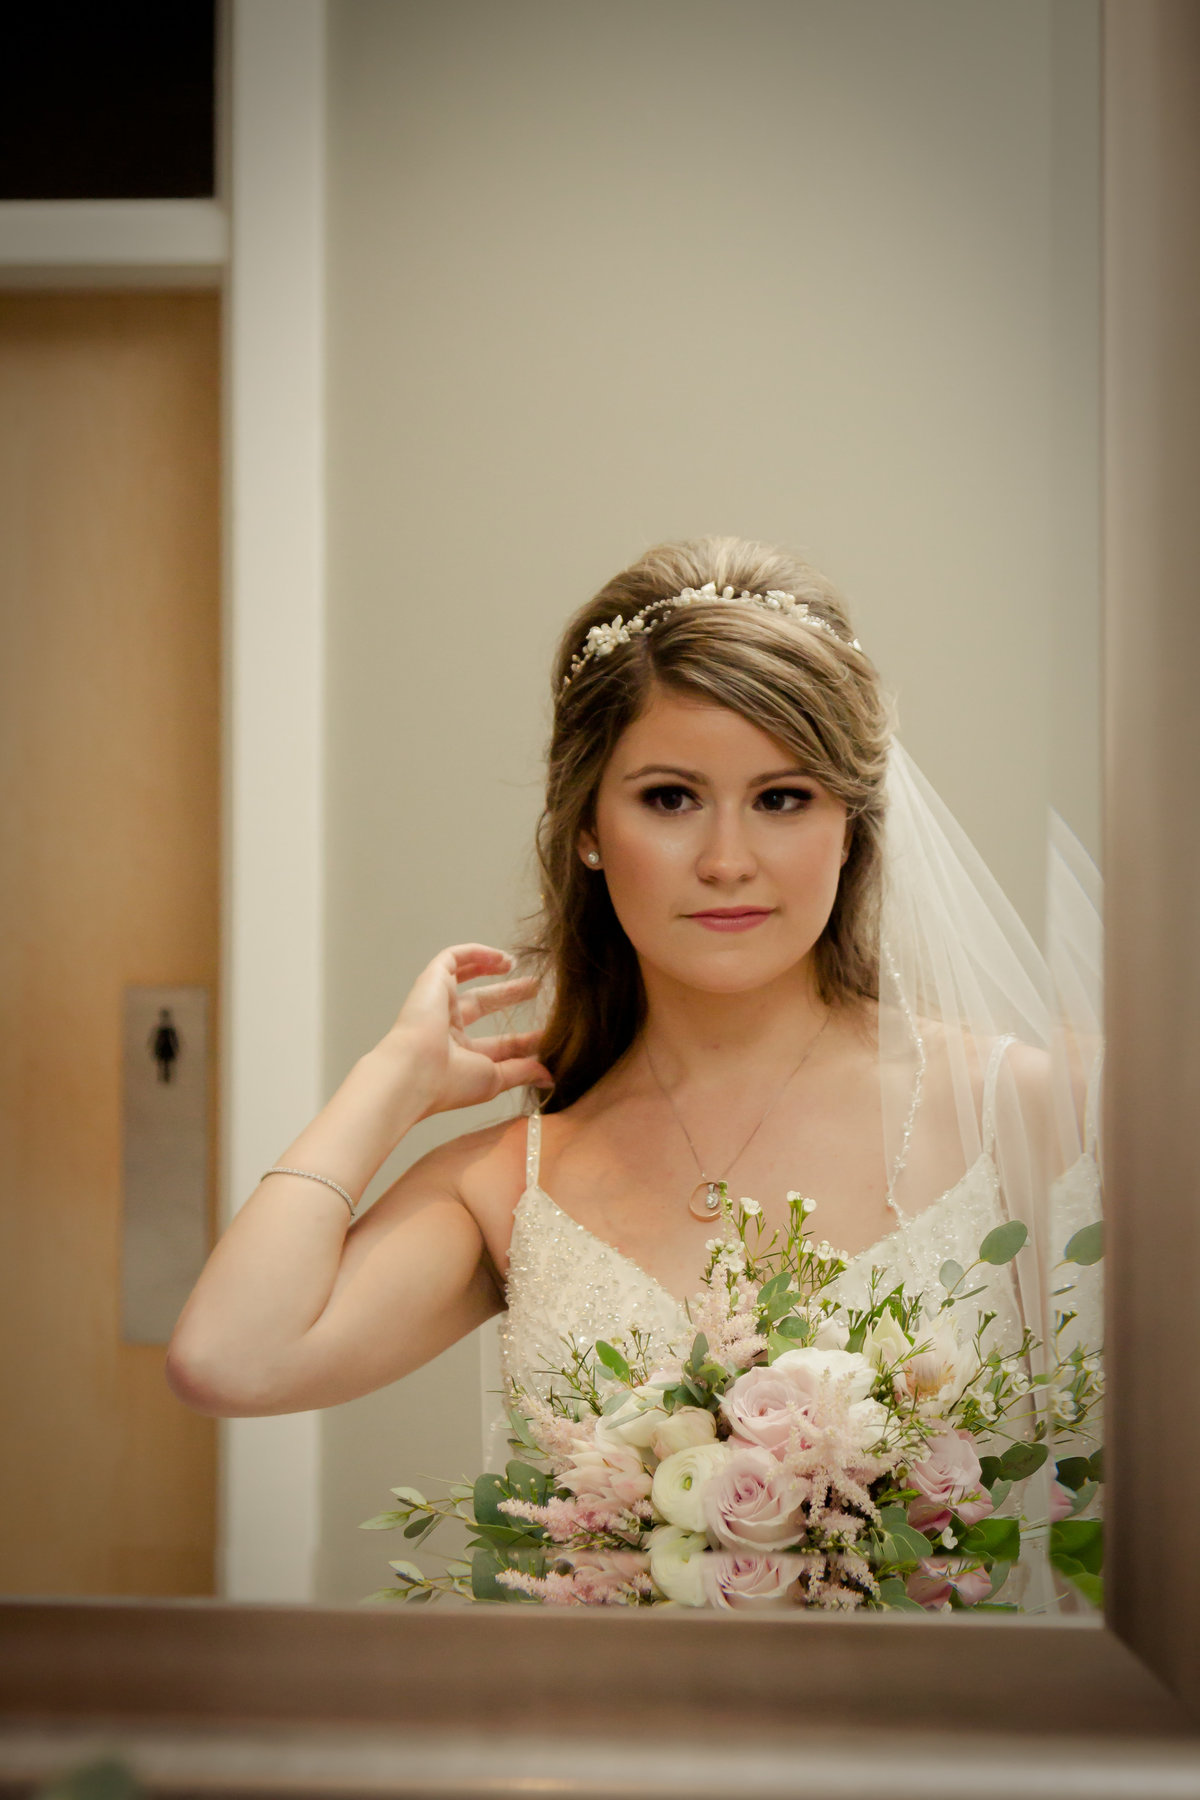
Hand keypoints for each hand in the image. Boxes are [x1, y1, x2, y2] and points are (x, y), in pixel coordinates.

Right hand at [382, 943, 550, 1118]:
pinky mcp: (432, 981)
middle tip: (536, 986)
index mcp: (460, 1055)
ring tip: (515, 962)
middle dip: (509, 995)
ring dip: (491, 968)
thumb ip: (523, 1072)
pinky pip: (453, 958)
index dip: (523, 1038)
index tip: (550, 1033)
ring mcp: (438, 1003)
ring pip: (467, 977)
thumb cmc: (449, 1082)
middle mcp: (446, 1028)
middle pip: (484, 1005)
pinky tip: (502, 957)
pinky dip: (476, 953)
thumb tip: (550, 1077)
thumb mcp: (496, 1078)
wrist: (413, 1072)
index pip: (498, 1043)